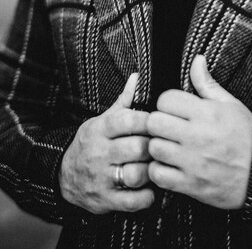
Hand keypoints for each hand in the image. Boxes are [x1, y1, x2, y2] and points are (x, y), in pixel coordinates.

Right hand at [58, 73, 153, 213]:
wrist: (62, 175)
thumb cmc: (91, 143)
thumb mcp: (101, 120)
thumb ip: (123, 101)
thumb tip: (136, 77)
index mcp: (100, 130)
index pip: (128, 120)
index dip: (148, 121)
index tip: (158, 123)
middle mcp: (99, 154)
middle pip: (136, 148)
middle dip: (153, 147)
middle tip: (161, 146)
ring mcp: (101, 179)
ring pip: (136, 175)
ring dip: (151, 172)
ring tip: (155, 166)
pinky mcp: (105, 201)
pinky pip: (133, 202)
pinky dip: (147, 196)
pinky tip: (150, 187)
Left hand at [147, 55, 251, 208]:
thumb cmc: (247, 135)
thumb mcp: (231, 104)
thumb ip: (208, 83)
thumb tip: (196, 59)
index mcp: (207, 113)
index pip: (166, 99)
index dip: (167, 102)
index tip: (174, 109)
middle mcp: (198, 136)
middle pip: (154, 122)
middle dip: (157, 122)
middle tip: (167, 127)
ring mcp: (193, 162)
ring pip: (154, 148)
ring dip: (157, 146)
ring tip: (168, 145)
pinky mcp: (191, 184)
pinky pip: (158, 175)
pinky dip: (159, 170)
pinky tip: (169, 165)